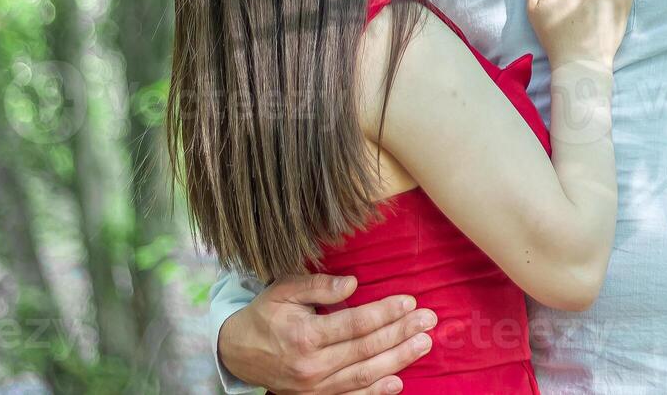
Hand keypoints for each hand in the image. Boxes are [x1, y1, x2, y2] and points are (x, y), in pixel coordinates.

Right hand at [218, 274, 435, 394]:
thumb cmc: (265, 315)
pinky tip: (398, 382)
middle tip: (429, 321)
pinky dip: (376, 393)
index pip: (356, 324)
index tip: (410, 302)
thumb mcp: (284, 290)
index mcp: (305, 336)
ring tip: (423, 344)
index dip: (385, 313)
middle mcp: (312, 366)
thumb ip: (318, 285)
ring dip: (398, 360)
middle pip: (366, 350)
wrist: (237, 353)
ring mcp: (314, 388)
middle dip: (401, 334)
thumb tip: (352, 283)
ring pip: (364, 375)